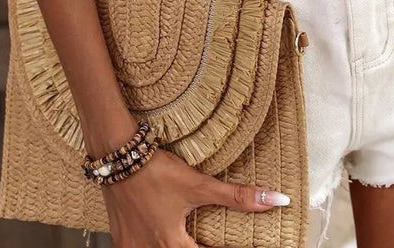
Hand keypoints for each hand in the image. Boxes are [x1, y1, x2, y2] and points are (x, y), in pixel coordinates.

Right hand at [103, 145, 290, 246]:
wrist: (118, 155)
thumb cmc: (155, 171)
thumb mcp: (198, 185)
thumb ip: (236, 197)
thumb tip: (275, 200)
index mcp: (171, 245)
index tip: (244, 246)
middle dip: (197, 246)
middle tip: (209, 237)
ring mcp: (132, 247)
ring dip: (177, 246)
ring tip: (188, 236)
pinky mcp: (120, 238)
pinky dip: (154, 246)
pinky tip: (160, 237)